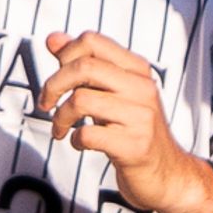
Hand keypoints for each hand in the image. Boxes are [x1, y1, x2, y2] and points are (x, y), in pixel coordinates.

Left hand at [39, 32, 212, 212]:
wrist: (166, 173)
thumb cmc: (133, 131)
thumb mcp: (110, 93)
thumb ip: (84, 65)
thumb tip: (54, 39)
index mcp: (136, 70)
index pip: (92, 41)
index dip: (64, 55)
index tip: (56, 77)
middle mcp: (142, 88)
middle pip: (83, 67)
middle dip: (53, 85)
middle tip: (46, 103)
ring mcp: (141, 117)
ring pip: (81, 100)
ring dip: (60, 117)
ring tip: (61, 128)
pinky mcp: (134, 146)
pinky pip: (88, 134)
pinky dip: (74, 140)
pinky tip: (79, 144)